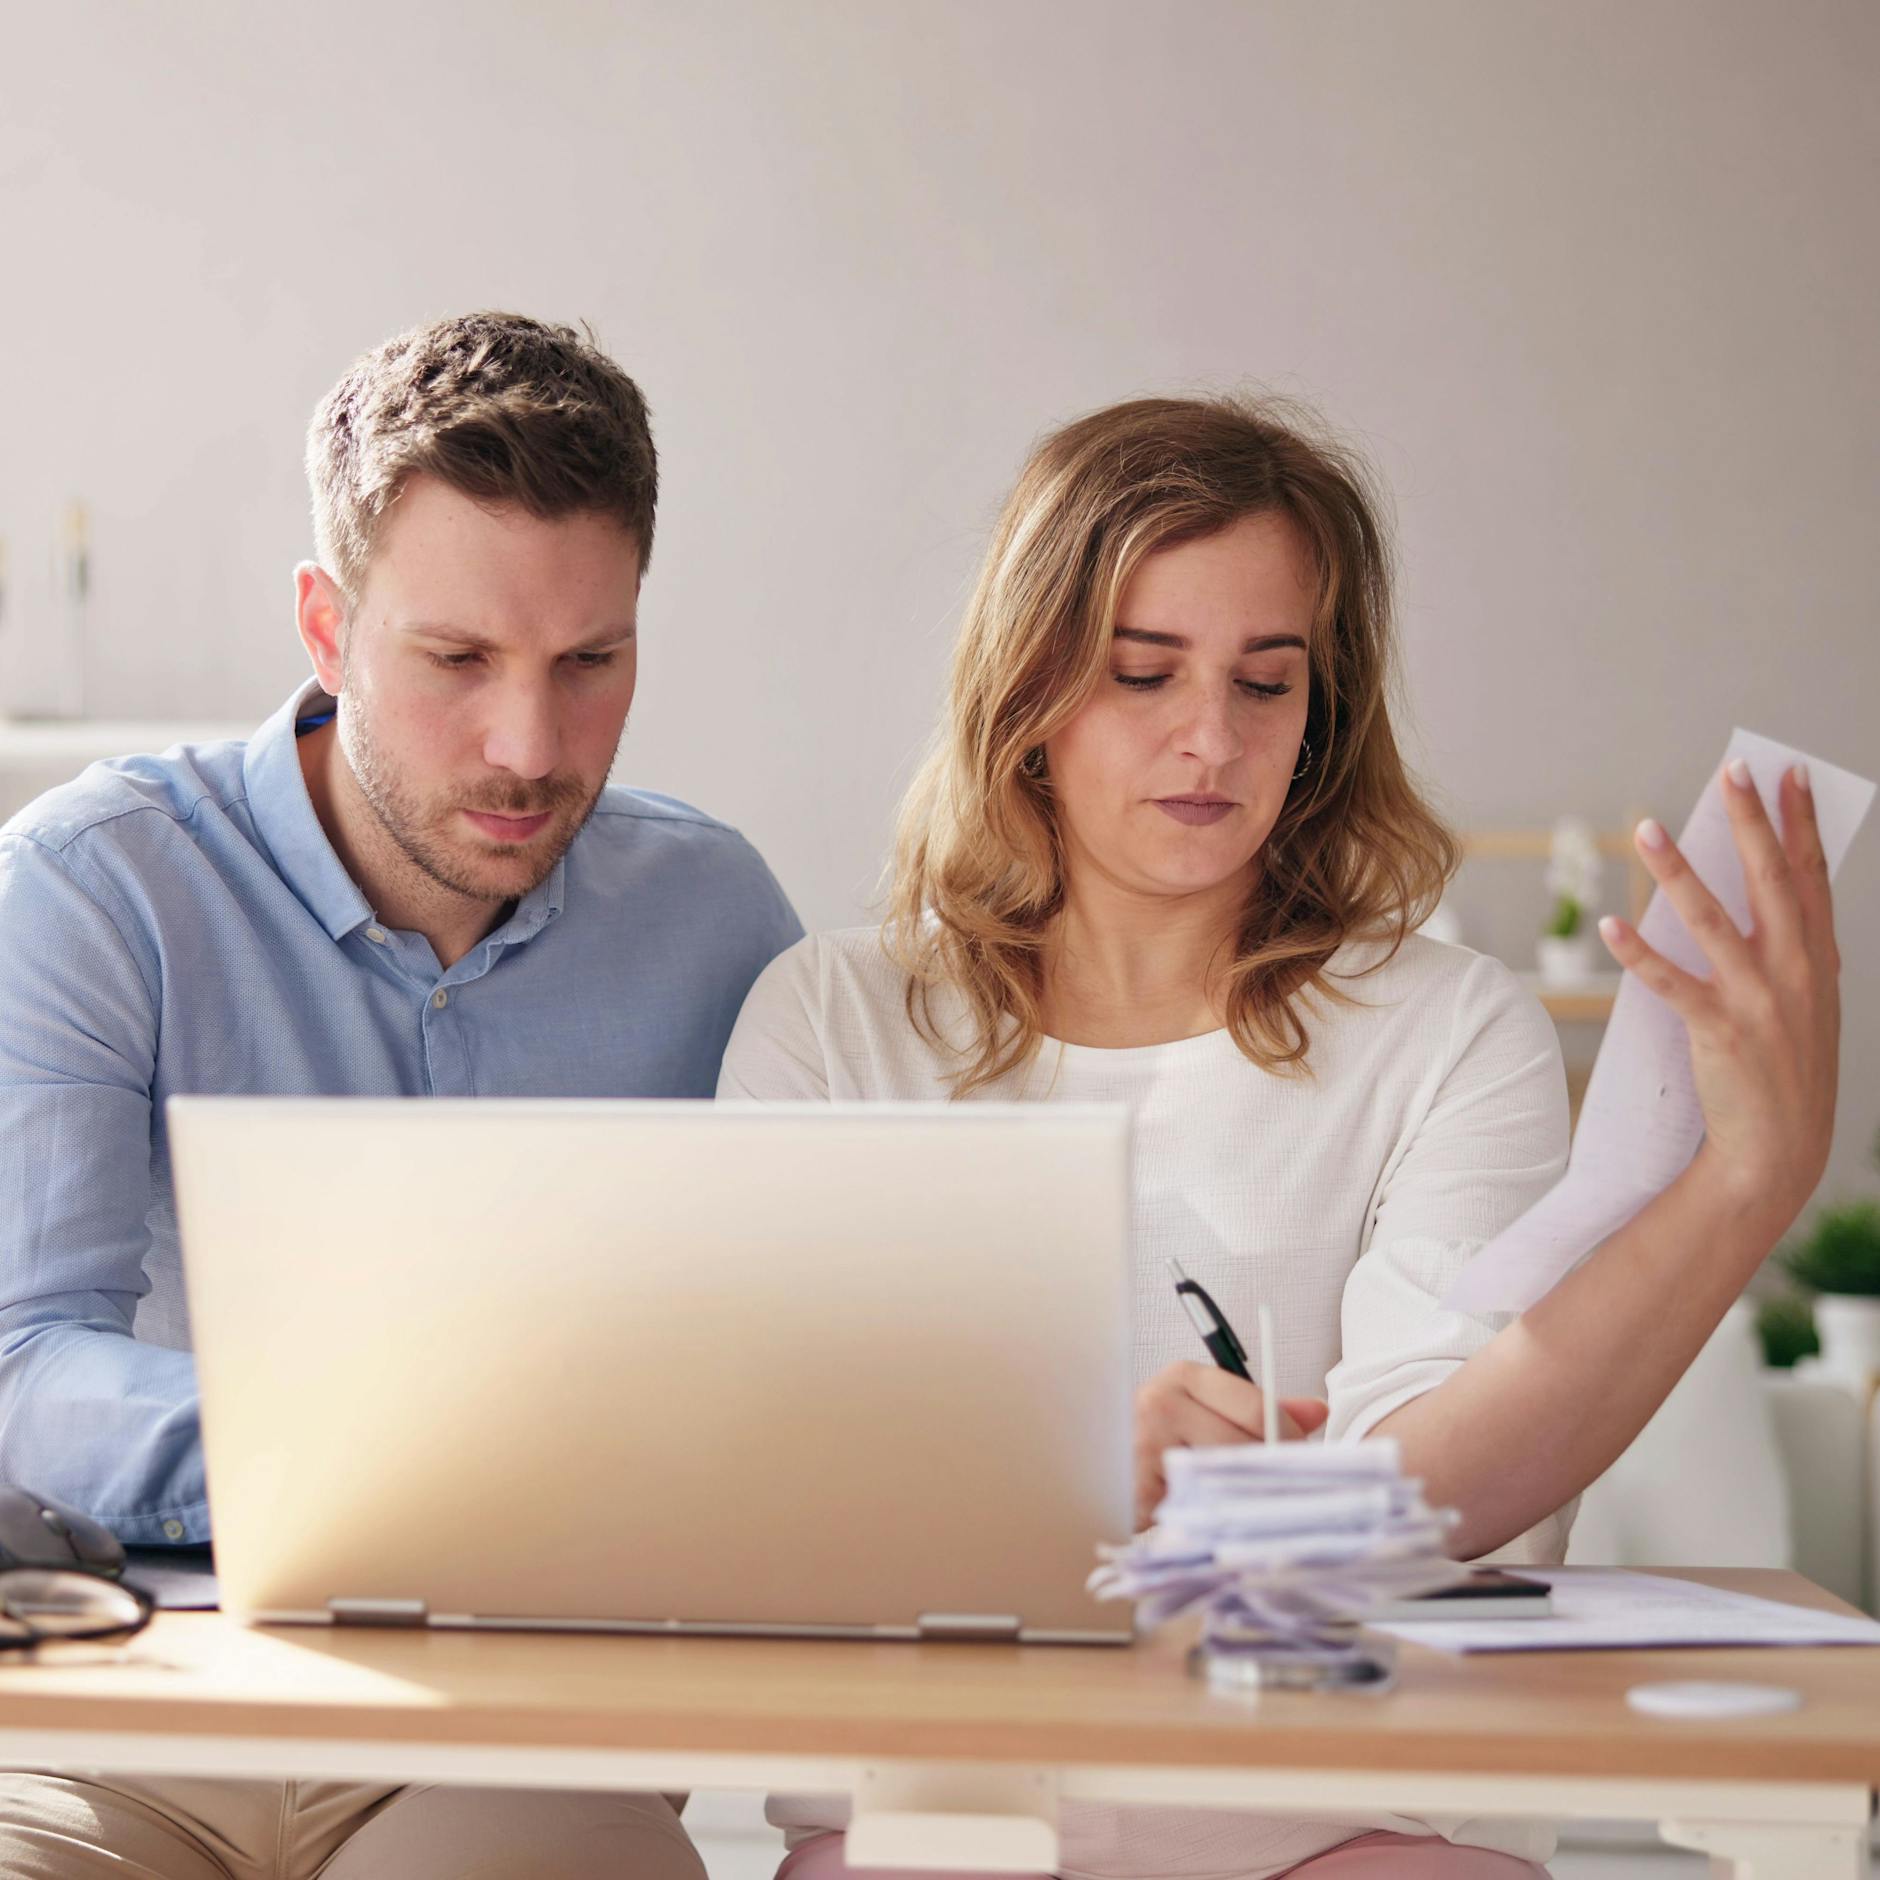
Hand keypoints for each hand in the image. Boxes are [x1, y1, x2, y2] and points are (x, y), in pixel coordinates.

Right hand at [1133, 1360, 1329, 1528]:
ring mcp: (1145, 1446)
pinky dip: (1211, 1516)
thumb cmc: (1159, 1434)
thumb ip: (1260, 1409)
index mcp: (1184, 1376)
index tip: (1297, 1455)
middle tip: (1275, 1486)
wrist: (1096, 1458)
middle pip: (1244, 1447)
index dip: (1287, 1437)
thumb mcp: (1206, 1410)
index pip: (1258, 1407)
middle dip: (1265, 1470)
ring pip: (1223, 1479)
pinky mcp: (1137, 1488)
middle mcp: (1161, 1403)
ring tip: (1242, 1501)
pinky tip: (1210, 1514)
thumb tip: (1317, 1411)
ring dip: (1241, 1495)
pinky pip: (1197, 1507)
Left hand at [1598, 761, 1839, 1236]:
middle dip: (1752, 822)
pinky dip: (1640, 953)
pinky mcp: (1719, 1032)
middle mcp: (1796, 973)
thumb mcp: (1808, 1004)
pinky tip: (1611, 926)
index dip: (1801, 823)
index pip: (1811, 877)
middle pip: (1771, 882)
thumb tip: (1771, 895)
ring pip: (1714, 921)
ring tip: (1648, 827)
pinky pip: (1671, 984)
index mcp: (1818, 961)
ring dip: (1679, 872)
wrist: (1779, 1149)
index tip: (1789, 773)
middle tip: (1734, 771)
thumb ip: (1796, 950)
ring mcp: (1759, 1001)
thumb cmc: (1787, 1070)